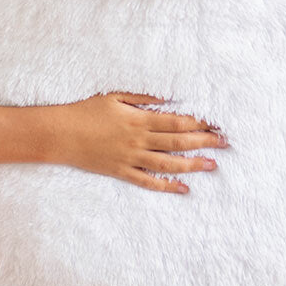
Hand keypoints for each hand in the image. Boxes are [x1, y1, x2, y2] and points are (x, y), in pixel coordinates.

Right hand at [44, 92, 226, 192]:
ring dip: (192, 164)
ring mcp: (131, 158)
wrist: (60, 134)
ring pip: (168, 164)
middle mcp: (138, 140)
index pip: (177, 121)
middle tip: (225, 143)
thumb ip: (142, 97)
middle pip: (178, 141)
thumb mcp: (114, 96)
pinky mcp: (121, 172)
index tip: (216, 123)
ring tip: (212, 165)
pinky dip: (166, 186)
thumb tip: (168, 98)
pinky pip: (147, 181)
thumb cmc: (85, 111)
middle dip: (204, 142)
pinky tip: (183, 188)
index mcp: (139, 119)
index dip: (199, 122)